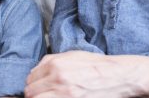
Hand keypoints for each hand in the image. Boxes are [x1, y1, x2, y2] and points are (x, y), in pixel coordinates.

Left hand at [24, 51, 144, 97]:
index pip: (30, 79)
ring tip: (49, 97)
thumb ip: (50, 61)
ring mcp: (65, 95)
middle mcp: (58, 79)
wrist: (118, 76)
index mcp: (56, 65)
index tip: (37, 87)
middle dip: (34, 94)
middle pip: (31, 92)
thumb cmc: (97, 66)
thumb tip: (35, 71)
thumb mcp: (72, 56)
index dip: (32, 84)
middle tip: (42, 94)